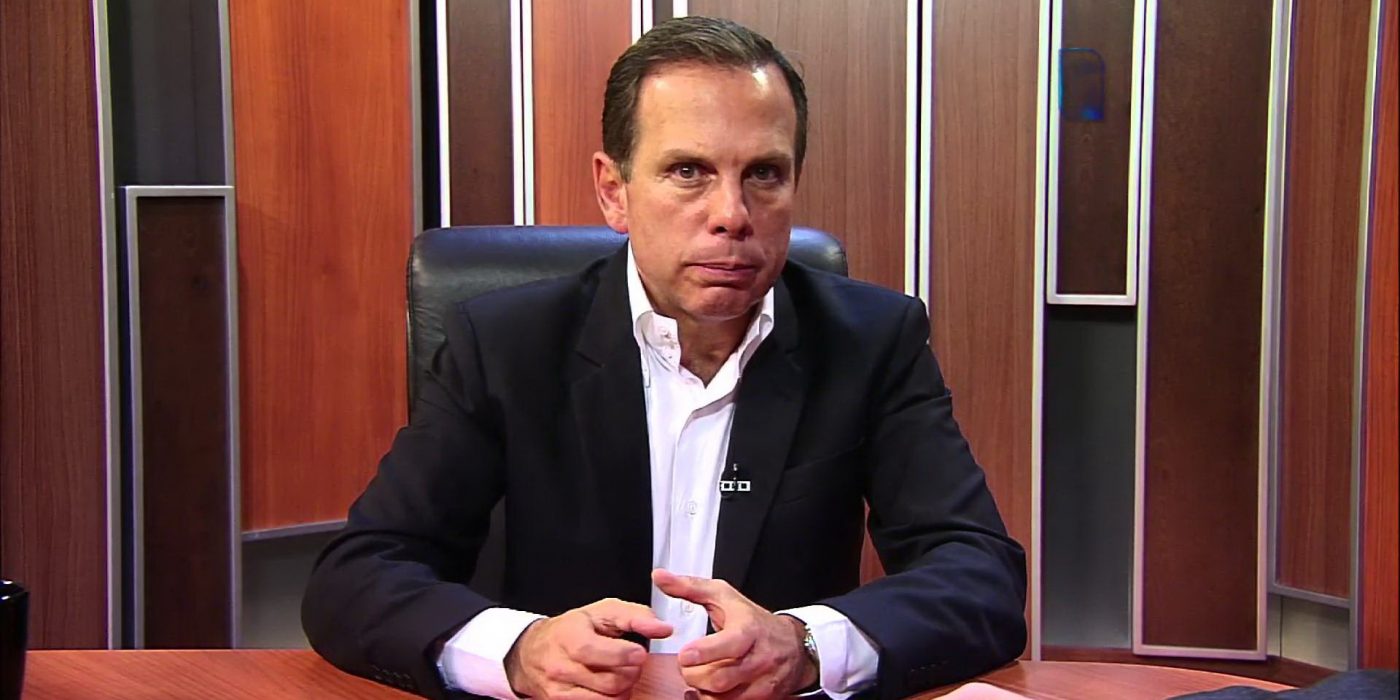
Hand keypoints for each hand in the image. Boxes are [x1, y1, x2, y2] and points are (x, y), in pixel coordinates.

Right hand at [504, 598, 673, 698]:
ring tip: (622, 673)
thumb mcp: (602, 612)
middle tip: (632, 661)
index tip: (639, 653)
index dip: (624, 654)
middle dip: (631, 672)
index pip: (595, 651)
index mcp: (569, 636)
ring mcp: (560, 690)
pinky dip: (613, 699)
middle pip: (610, 680)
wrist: (534, 652)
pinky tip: (611, 686)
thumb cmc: (573, 629)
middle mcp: (560, 666)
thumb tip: (663, 628)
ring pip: (609, 699)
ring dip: (625, 688)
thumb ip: (636, 616)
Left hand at [652, 569, 817, 698]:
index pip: (730, 644)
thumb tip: (659, 577)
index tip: (684, 655)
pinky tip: (706, 689)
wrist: (794, 645)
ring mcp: (762, 682)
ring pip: (724, 697)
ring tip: (697, 674)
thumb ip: (689, 587)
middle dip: (694, 674)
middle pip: (719, 678)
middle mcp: (759, 658)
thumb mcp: (723, 597)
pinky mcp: (763, 698)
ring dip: (702, 689)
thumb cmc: (752, 619)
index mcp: (749, 629)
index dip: (705, 652)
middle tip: (686, 663)